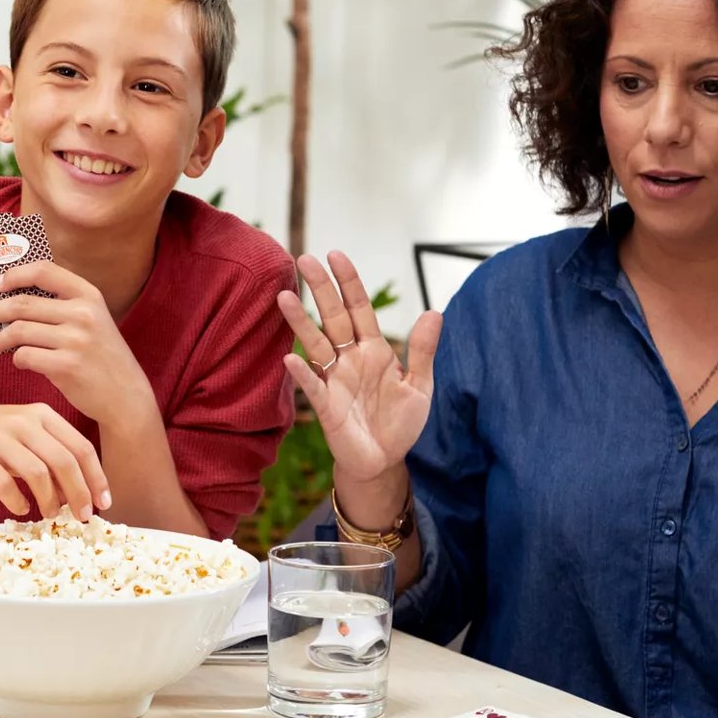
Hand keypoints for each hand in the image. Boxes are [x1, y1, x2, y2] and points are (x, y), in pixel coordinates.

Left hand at [0, 261, 152, 425]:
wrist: (126, 396)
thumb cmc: (102, 357)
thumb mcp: (93, 320)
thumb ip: (62, 305)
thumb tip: (11, 297)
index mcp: (89, 295)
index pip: (44, 271)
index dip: (15, 275)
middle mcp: (83, 314)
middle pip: (23, 304)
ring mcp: (76, 340)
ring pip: (19, 331)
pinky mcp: (67, 367)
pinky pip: (25, 356)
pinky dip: (15, 358)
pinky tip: (17, 361)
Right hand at [0, 402, 111, 520]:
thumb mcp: (28, 437)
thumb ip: (54, 459)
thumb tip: (80, 494)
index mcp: (43, 414)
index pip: (80, 447)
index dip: (96, 478)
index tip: (104, 503)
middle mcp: (23, 421)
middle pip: (63, 461)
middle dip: (79, 494)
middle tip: (83, 517)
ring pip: (37, 474)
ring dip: (49, 501)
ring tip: (51, 515)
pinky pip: (4, 483)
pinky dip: (17, 501)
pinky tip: (21, 509)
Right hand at [277, 252, 441, 486]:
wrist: (384, 462)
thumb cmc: (399, 423)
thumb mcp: (420, 386)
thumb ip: (423, 350)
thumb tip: (433, 311)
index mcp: (374, 350)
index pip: (359, 309)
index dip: (349, 283)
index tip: (335, 255)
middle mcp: (350, 359)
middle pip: (333, 318)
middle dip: (320, 289)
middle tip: (304, 259)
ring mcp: (335, 381)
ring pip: (315, 344)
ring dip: (301, 322)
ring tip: (284, 296)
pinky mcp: (327, 407)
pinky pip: (312, 386)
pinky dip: (302, 374)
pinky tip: (290, 358)